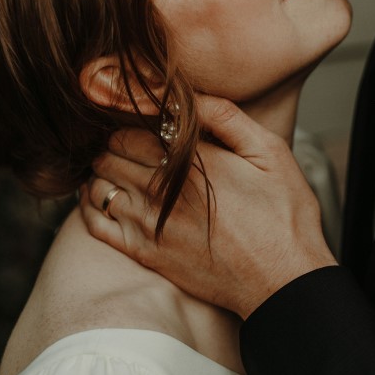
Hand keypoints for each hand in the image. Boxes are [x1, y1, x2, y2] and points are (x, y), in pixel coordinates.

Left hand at [81, 95, 336, 317]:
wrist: (283, 280)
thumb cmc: (283, 216)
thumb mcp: (269, 152)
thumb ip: (225, 117)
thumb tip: (187, 94)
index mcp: (192, 161)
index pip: (132, 130)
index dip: (131, 122)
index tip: (140, 123)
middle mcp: (164, 190)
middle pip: (111, 154)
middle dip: (115, 144)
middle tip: (128, 143)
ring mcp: (150, 224)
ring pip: (99, 184)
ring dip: (103, 172)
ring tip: (117, 167)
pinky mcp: (146, 254)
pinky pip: (96, 225)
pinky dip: (91, 205)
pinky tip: (102, 198)